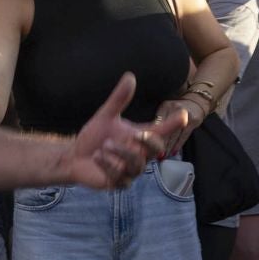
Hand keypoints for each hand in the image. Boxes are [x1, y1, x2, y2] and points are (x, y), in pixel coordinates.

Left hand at [66, 75, 183, 190]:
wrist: (74, 157)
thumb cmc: (94, 137)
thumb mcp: (105, 116)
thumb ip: (119, 100)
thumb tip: (130, 76)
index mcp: (139, 138)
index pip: (162, 130)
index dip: (173, 124)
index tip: (184, 114)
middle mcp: (139, 154)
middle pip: (157, 150)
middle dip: (149, 142)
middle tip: (138, 134)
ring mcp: (130, 170)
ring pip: (137, 165)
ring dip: (121, 153)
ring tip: (105, 146)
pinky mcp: (118, 183)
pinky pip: (120, 177)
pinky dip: (108, 165)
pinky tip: (96, 157)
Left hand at [150, 96, 206, 155]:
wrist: (197, 100)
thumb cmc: (178, 107)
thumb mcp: (166, 108)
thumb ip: (158, 119)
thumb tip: (150, 134)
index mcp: (165, 106)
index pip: (157, 123)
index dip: (152, 135)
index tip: (146, 144)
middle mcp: (175, 109)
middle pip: (165, 129)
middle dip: (159, 143)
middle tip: (153, 154)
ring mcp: (185, 115)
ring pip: (175, 134)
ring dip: (168, 146)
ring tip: (163, 155)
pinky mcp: (193, 121)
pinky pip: (184, 135)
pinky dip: (178, 144)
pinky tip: (174, 151)